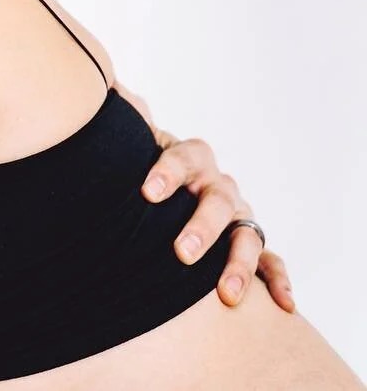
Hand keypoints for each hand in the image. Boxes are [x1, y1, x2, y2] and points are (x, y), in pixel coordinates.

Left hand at [141, 132, 293, 311]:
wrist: (165, 186)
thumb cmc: (143, 163)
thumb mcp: (131, 140)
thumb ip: (123, 119)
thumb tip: (107, 87)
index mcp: (189, 157)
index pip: (182, 159)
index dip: (167, 172)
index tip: (147, 192)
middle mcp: (218, 185)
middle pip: (218, 202)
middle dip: (202, 228)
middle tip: (180, 252)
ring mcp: (238, 214)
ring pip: (246, 236)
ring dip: (238, 263)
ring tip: (225, 293)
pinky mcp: (248, 241)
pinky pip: (270, 261)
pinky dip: (278, 281)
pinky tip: (284, 304)